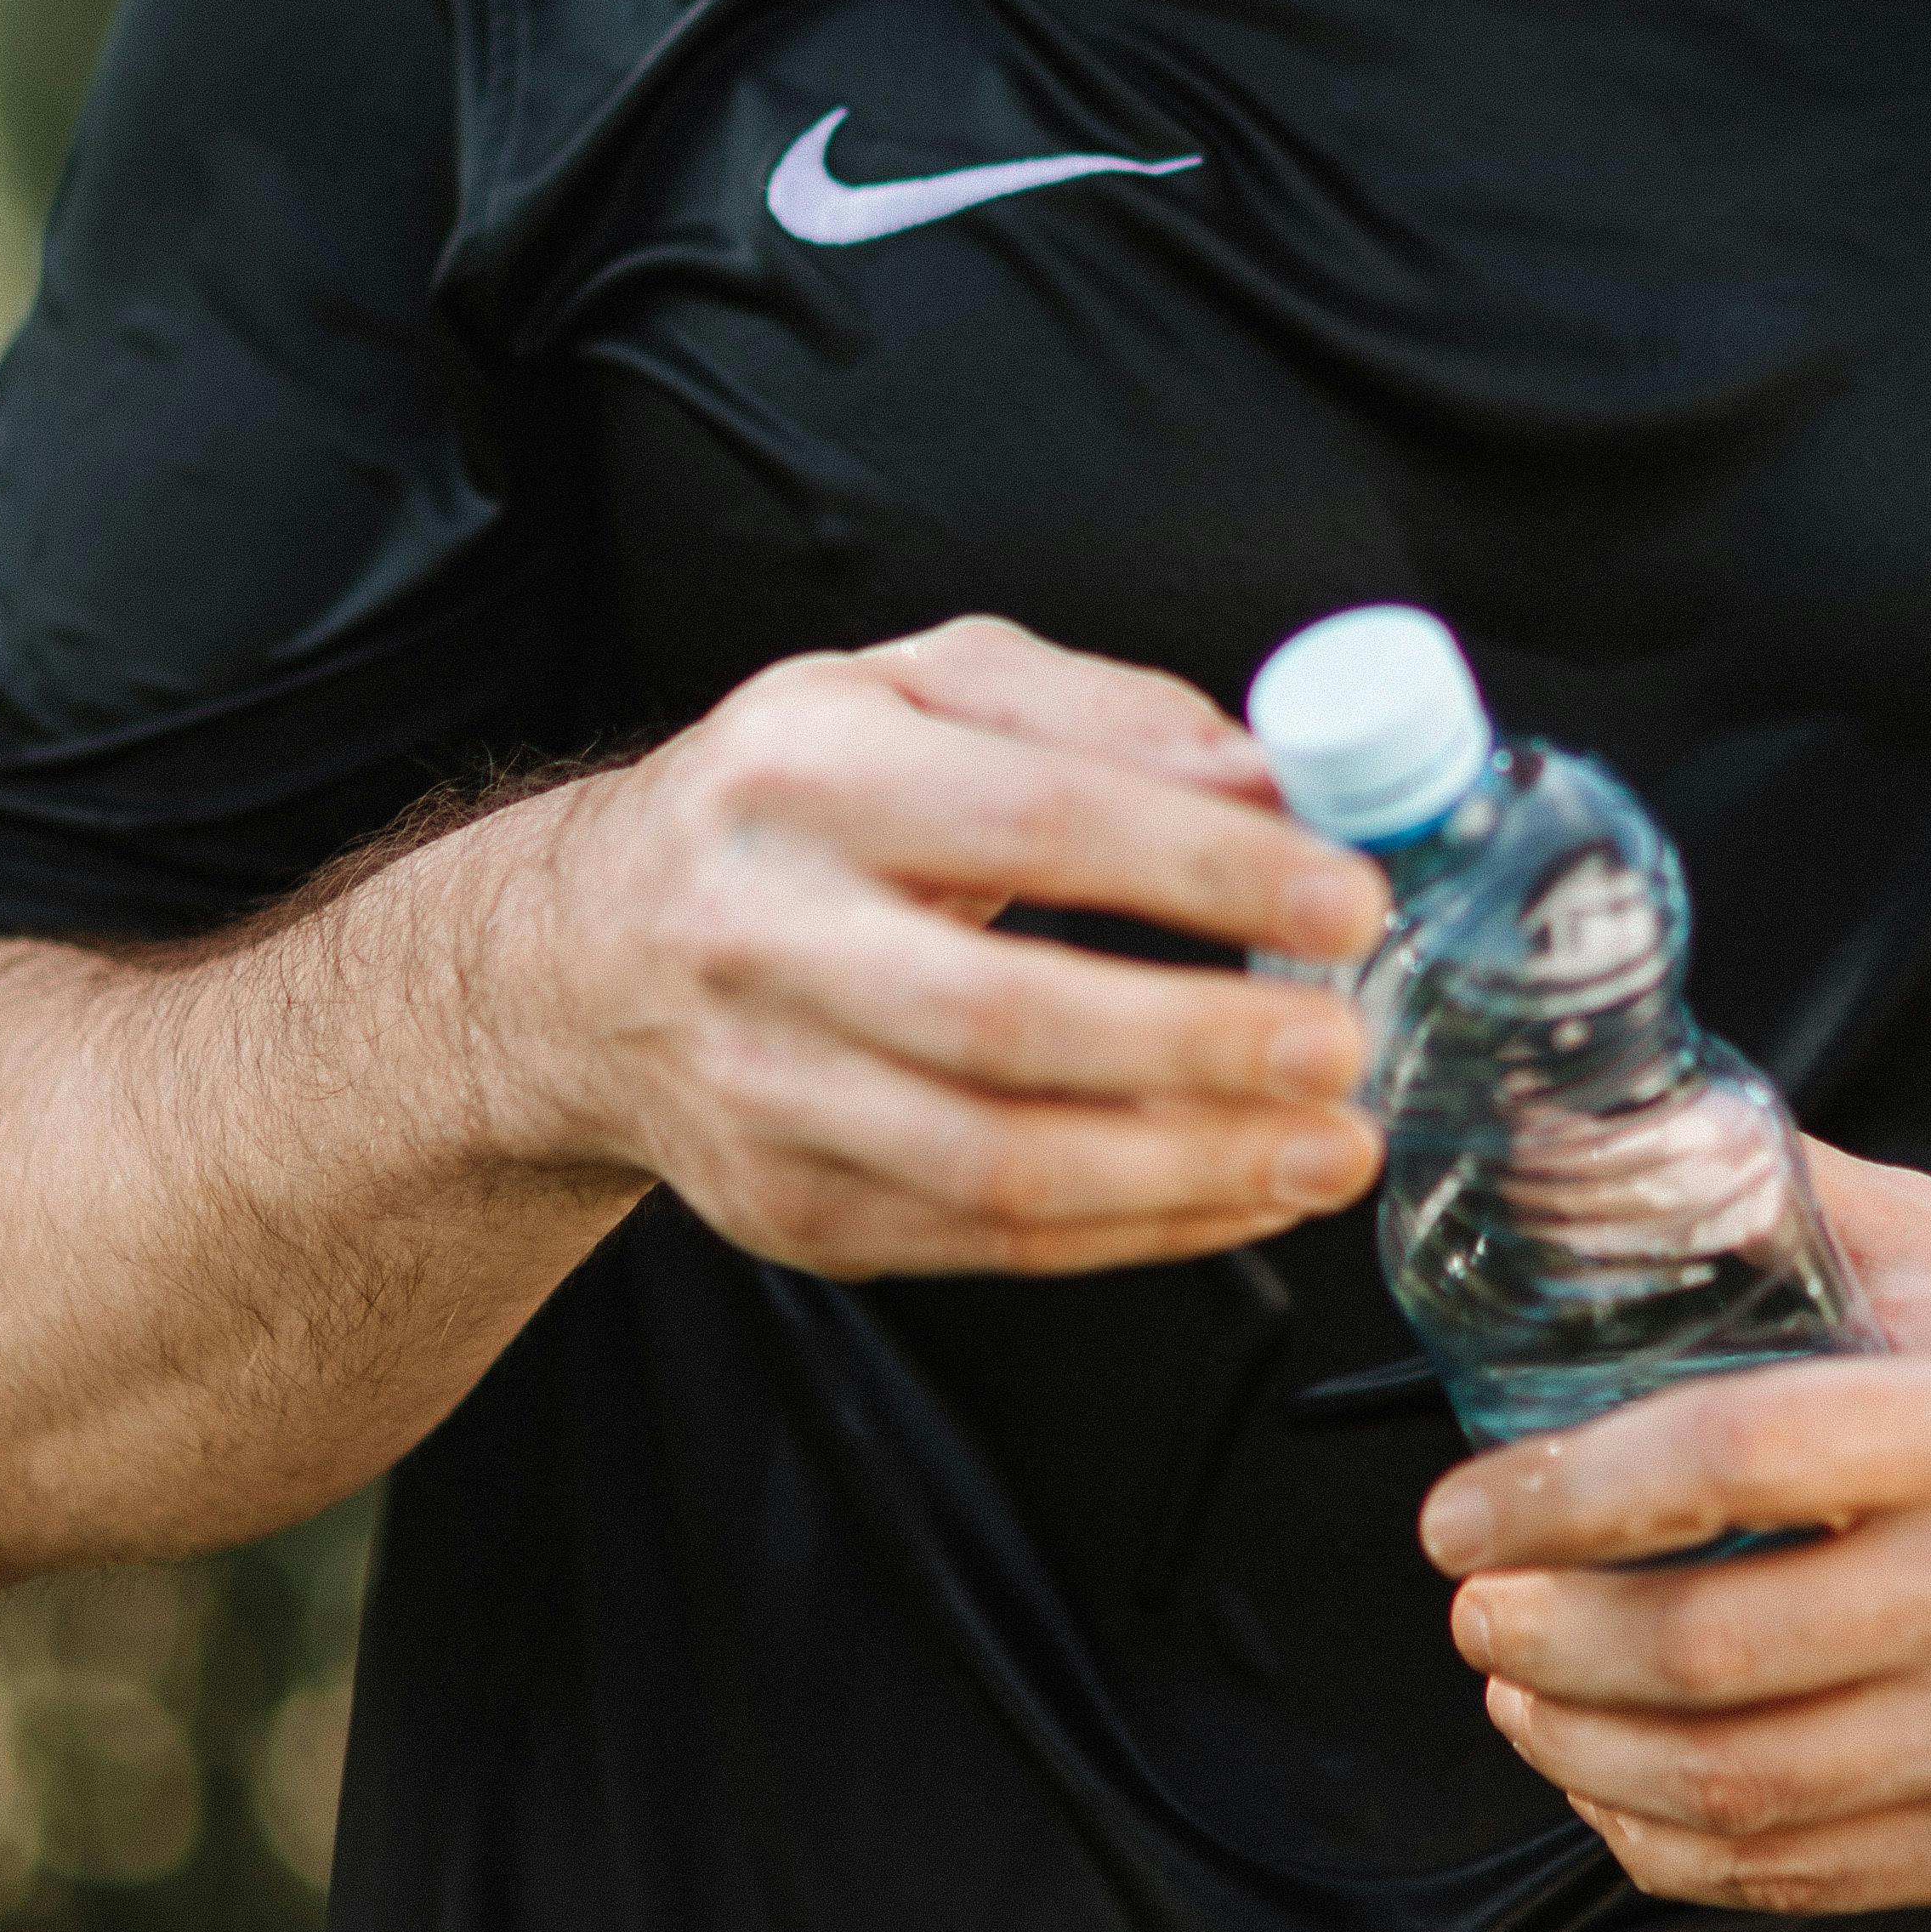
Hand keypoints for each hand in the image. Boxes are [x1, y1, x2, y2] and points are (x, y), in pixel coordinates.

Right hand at [497, 615, 1385, 1282]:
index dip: (1206, 868)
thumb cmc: (792, 801)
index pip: (1034, 818)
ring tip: (1325, 1148)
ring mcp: (763, 1089)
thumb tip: (1273, 780)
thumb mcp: (922, 689)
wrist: (583, 955)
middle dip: (1202, 1041)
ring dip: (1189, 1168)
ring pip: (996, 1161)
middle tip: (1345, 1045)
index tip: (1346, 897)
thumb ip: (1102, 715)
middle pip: (1006, 1016)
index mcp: (808, 770)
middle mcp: (763, 931)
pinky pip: (985, 1242)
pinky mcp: (786, 1207)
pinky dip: (1134, 1231)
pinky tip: (1236, 1196)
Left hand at [1420, 1150, 1930, 1909]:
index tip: (1462, 1511)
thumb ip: (1790, 1205)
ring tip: (1516, 1690)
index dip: (1565, 1493)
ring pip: (1740, 1782)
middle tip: (1471, 1607)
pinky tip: (1611, 1782)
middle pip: (1713, 1646)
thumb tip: (1594, 1151)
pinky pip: (1801, 1871)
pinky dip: (1670, 1840)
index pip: (1735, 1459)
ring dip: (1581, 1747)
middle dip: (1544, 1634)